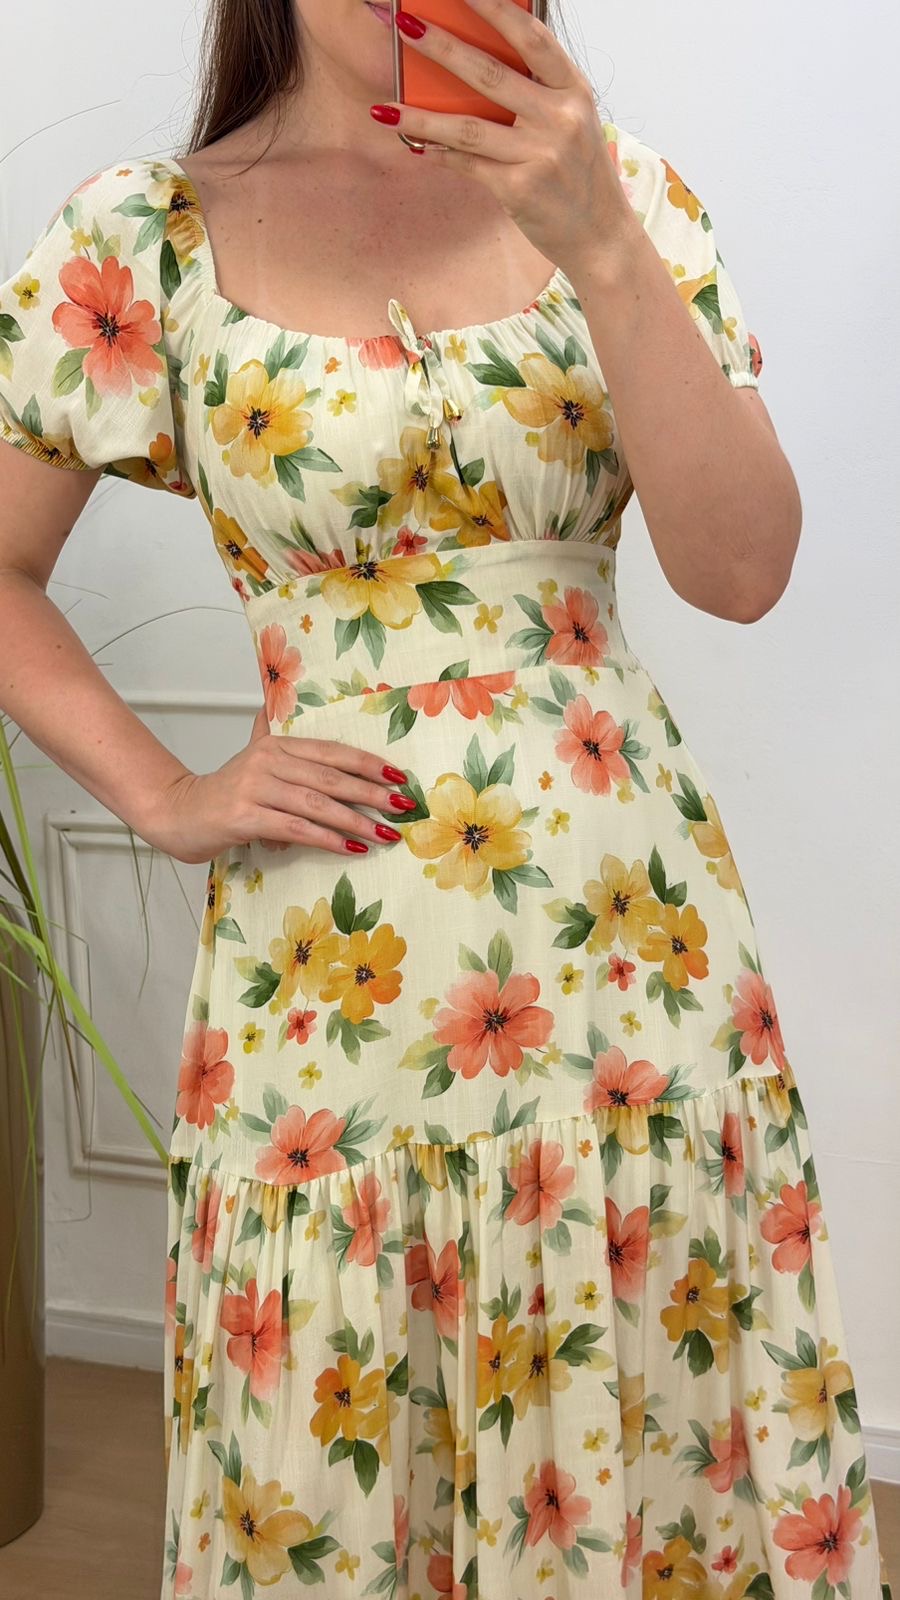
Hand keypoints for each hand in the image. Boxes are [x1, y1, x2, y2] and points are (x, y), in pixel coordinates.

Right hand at [147, 706, 413, 863]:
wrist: (177, 813)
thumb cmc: (223, 793)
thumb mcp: (252, 759)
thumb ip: (273, 736)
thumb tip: (282, 707)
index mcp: (276, 745)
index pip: (331, 752)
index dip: (367, 763)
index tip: (398, 777)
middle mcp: (267, 761)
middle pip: (330, 777)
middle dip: (371, 793)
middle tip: (403, 807)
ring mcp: (255, 787)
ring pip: (317, 804)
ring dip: (356, 821)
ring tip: (384, 834)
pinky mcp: (245, 816)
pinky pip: (296, 828)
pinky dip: (327, 839)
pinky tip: (351, 848)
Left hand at [373, 0, 633, 275]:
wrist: (601, 236)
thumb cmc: (579, 175)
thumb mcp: (572, 121)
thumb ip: (538, 92)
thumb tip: (477, 64)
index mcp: (573, 90)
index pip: (531, 37)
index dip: (496, 8)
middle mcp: (560, 117)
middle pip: (489, 75)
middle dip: (442, 47)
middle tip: (406, 24)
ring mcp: (540, 155)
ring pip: (467, 128)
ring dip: (420, 117)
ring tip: (384, 108)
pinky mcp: (520, 189)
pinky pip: (468, 166)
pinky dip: (440, 155)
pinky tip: (416, 146)